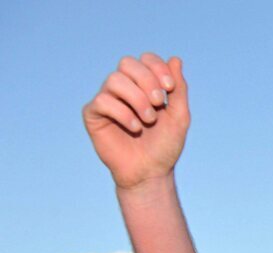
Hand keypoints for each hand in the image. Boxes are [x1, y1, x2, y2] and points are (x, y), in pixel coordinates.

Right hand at [82, 53, 189, 189]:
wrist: (151, 173)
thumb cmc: (165, 146)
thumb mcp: (179, 116)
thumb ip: (179, 89)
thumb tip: (175, 58)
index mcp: (144, 85)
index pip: (145, 59)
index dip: (157, 67)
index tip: (170, 88)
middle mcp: (123, 88)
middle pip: (127, 63)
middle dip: (146, 80)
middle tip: (158, 103)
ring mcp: (107, 100)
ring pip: (114, 80)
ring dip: (137, 99)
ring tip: (148, 120)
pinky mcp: (93, 114)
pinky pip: (103, 101)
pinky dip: (123, 113)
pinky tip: (135, 128)